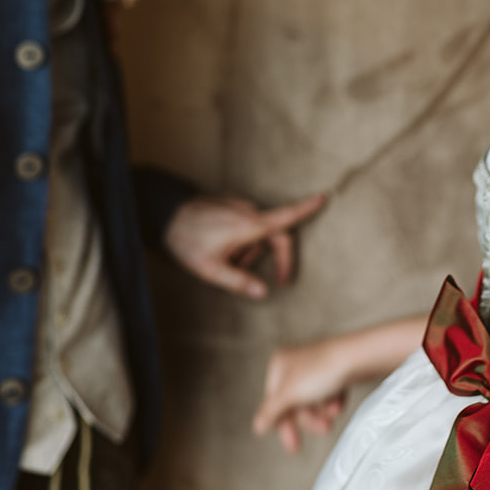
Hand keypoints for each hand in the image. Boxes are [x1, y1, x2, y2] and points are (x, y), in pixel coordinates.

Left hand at [164, 192, 326, 298]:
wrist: (165, 214)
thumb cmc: (187, 241)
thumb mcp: (210, 269)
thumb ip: (238, 281)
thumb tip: (263, 291)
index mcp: (248, 225)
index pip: (285, 217)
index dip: (306, 208)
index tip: (324, 197)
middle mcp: (247, 211)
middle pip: (276, 234)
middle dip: (277, 257)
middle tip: (280, 280)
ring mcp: (238, 206)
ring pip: (259, 231)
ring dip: (254, 250)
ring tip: (231, 263)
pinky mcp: (229, 206)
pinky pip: (247, 224)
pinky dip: (244, 240)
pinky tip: (225, 250)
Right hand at [253, 315, 426, 452]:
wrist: (358, 357)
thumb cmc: (323, 371)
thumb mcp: (290, 394)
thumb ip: (272, 412)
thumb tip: (257, 426)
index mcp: (279, 365)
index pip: (274, 402)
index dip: (283, 424)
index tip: (293, 446)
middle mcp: (295, 363)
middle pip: (295, 403)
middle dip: (309, 419)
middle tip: (323, 430)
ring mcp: (315, 367)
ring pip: (313, 401)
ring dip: (322, 413)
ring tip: (333, 415)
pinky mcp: (334, 371)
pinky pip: (329, 394)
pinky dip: (333, 403)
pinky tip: (339, 403)